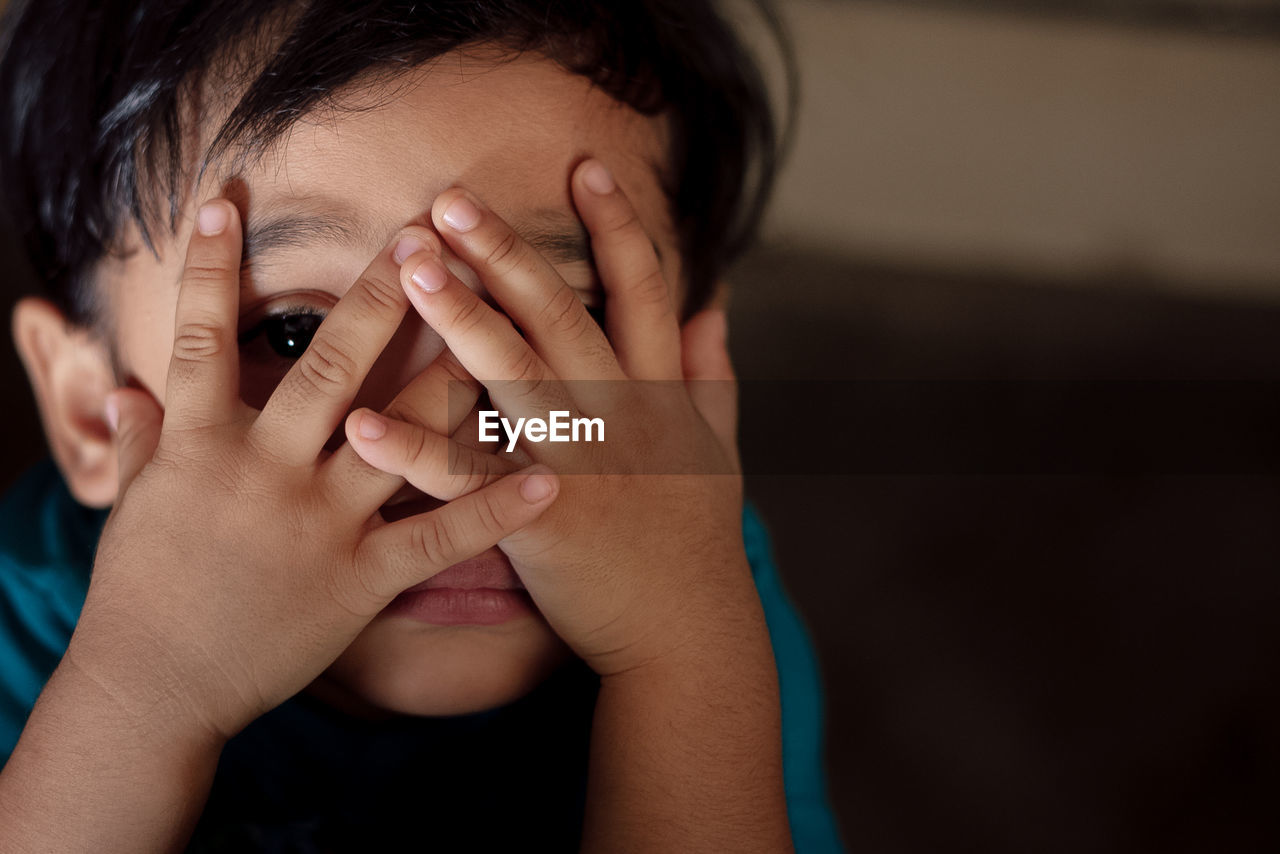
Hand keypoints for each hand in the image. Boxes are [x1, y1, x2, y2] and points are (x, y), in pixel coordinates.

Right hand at [73, 199, 558, 742]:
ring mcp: (316, 524)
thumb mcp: (135, 506)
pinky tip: (549, 479)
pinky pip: (439, 540)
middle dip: (378, 297)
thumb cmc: (142, 592)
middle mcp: (263, 471)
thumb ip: (141, 442)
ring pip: (398, 437)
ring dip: (454, 379)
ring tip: (506, 324)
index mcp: (198, 444)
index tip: (229, 201)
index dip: (208, 267)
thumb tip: (130, 392)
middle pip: (328, 368)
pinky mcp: (358, 580)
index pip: (200, 337)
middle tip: (425, 234)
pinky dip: (495, 509)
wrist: (155, 687)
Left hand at [343, 159, 764, 677]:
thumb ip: (712, 371)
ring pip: (518, 379)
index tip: (586, 166)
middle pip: (566, 318)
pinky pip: (466, 480)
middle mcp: (624, 417)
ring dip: (462, 317)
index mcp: (663, 394)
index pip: (646, 292)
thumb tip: (716, 301)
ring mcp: (583, 465)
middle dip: (510, 253)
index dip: (619, 226)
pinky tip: (364, 419)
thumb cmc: (695, 539)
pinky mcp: (541, 520)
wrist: (687, 634)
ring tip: (411, 263)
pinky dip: (416, 449)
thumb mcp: (719, 447)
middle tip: (452, 198)